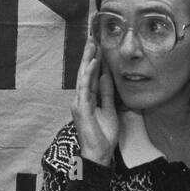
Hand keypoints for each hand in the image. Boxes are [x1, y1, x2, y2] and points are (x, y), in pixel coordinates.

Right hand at [72, 39, 118, 165]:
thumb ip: (107, 93)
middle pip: (84, 72)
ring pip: (83, 76)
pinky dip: (89, 74)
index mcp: (87, 99)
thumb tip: (106, 76)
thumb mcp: (110, 109)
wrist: (98, 154)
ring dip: (87, 59)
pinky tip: (93, 63)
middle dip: (88, 54)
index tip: (98, 44)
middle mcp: (80, 98)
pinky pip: (85, 88)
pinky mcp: (81, 108)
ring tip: (92, 43)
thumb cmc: (103, 135)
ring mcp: (79, 102)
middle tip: (92, 36)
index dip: (93, 60)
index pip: (90, 76)